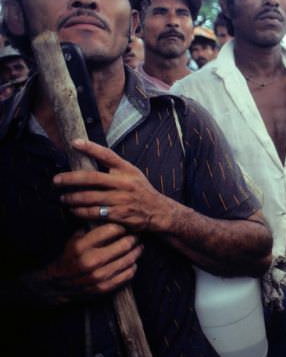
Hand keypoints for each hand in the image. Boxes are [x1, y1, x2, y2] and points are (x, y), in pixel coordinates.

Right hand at [25, 223, 141, 302]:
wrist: (57, 283)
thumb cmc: (70, 256)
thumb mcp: (75, 239)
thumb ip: (92, 228)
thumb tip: (112, 216)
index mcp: (81, 246)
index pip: (112, 229)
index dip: (122, 225)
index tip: (127, 224)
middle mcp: (90, 261)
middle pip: (125, 244)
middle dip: (133, 238)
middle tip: (136, 235)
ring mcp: (97, 276)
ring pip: (129, 259)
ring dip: (136, 251)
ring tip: (138, 246)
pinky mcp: (103, 287)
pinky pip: (127, 274)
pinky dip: (132, 266)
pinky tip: (132, 261)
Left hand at [55, 139, 175, 232]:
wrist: (158, 211)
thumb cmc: (141, 191)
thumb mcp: (133, 174)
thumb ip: (115, 167)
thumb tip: (91, 158)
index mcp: (127, 170)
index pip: (107, 155)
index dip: (91, 148)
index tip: (75, 143)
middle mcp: (124, 183)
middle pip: (92, 177)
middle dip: (71, 178)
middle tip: (56, 180)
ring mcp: (122, 199)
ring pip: (90, 197)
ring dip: (72, 198)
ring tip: (63, 198)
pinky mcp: (119, 214)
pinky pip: (94, 212)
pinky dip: (81, 212)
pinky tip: (74, 211)